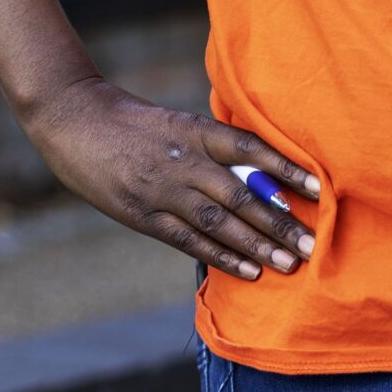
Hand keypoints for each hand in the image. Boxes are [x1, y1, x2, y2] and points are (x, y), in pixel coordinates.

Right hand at [27, 75, 318, 281]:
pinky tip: (248, 271)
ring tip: (288, 264)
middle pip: (240, 195)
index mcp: (195, 130)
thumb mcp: (177, 122)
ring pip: (218, 223)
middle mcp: (183, 161)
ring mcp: (162, 191)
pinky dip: (221, 257)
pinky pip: (188, 241)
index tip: (317, 189)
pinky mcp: (143, 215)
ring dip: (256, 245)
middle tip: (311, 244)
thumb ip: (212, 146)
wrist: (74, 120)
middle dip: (278, 222)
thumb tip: (261, 174)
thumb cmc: (133, 122)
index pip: (249, 149)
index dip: (285, 169)